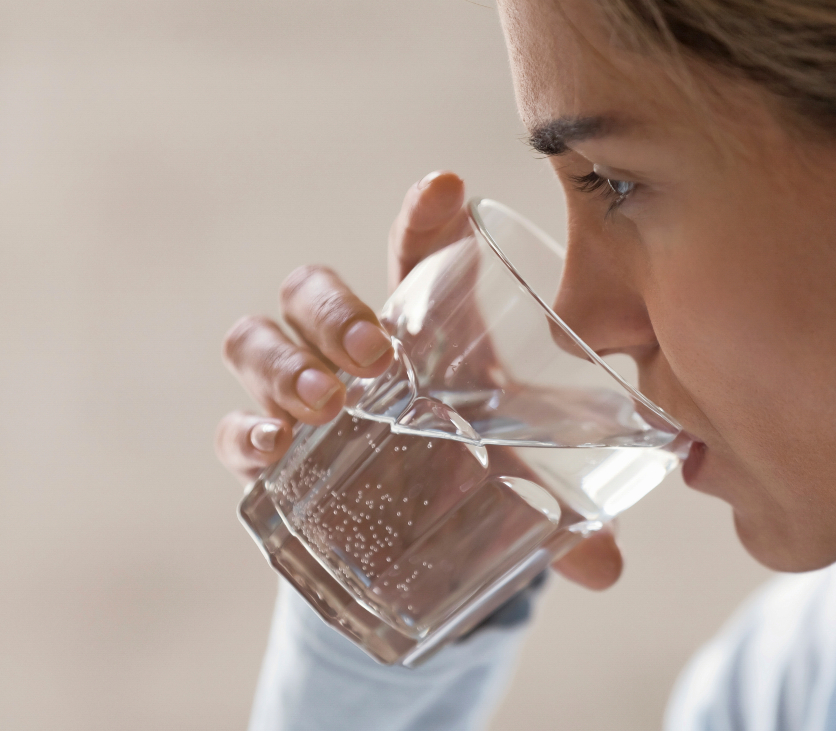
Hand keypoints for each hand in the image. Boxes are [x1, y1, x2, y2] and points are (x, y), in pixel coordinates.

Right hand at [216, 171, 622, 589]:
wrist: (412, 535)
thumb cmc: (467, 474)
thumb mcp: (516, 486)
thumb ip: (562, 517)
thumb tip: (605, 567)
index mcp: (418, 329)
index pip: (414, 255)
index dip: (424, 217)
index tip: (448, 188)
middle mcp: (346, 350)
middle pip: (311, 291)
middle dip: (331, 311)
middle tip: (372, 354)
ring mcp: (296, 395)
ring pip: (256, 340)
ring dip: (282, 363)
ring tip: (323, 402)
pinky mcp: (265, 450)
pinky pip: (230, 426)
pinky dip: (243, 432)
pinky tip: (272, 447)